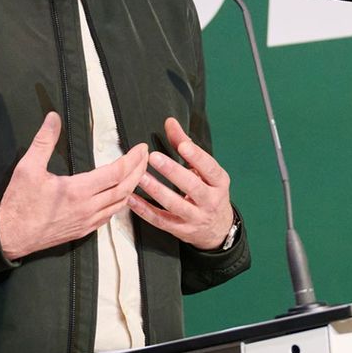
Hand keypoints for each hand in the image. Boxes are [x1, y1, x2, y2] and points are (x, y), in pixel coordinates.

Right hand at [0, 112, 148, 260]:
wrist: (9, 237)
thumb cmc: (18, 203)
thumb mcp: (27, 168)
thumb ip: (44, 141)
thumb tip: (53, 117)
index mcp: (78, 190)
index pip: (116, 172)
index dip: (132, 159)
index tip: (141, 147)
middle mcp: (89, 208)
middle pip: (125, 188)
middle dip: (139, 170)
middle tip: (146, 156)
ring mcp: (88, 222)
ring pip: (120, 204)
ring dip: (132, 187)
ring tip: (138, 172)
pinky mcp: (84, 231)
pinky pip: (110, 216)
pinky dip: (120, 202)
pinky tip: (120, 195)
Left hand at [128, 117, 233, 249]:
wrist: (217, 229)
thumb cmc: (209, 192)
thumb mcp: (205, 170)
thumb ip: (186, 145)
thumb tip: (170, 123)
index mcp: (219, 183)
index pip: (210, 168)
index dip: (197, 157)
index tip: (182, 146)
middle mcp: (210, 201)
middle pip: (192, 187)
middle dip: (173, 172)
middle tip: (154, 157)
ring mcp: (195, 218)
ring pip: (175, 205)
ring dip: (157, 191)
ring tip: (140, 177)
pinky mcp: (180, 230)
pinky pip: (160, 220)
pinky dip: (145, 210)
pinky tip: (132, 199)